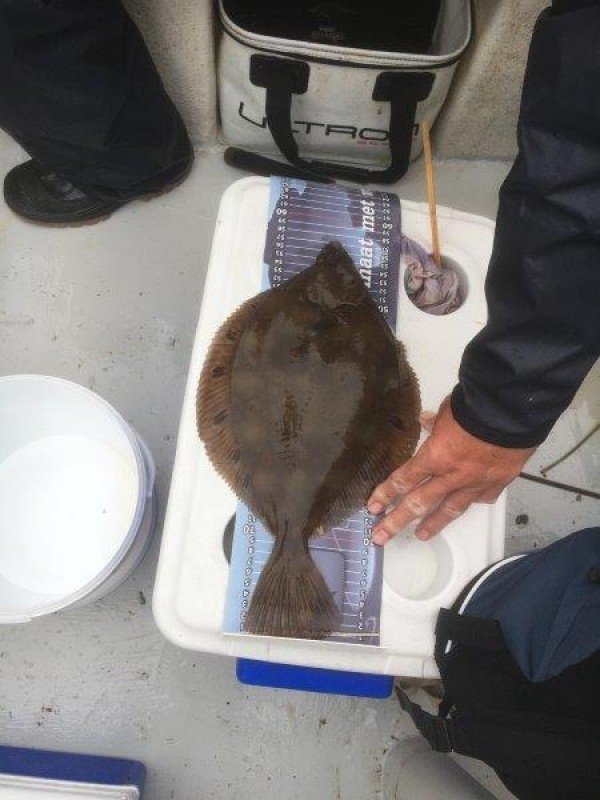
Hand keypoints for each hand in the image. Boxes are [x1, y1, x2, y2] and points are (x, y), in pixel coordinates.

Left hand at [368, 397, 535, 542]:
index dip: (386, 494)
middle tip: (381, 537)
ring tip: (420, 535)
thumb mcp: (448, 410)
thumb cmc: (476, 407)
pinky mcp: (497, 483)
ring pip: (450, 509)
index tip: (373, 507)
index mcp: (434, 456)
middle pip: (419, 503)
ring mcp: (475, 483)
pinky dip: (473, 503)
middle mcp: (451, 476)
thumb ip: (435, 422)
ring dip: (433, 524)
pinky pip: (482, 498)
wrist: (512, 413)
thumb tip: (425, 421)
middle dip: (397, 521)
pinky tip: (465, 509)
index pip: (403, 479)